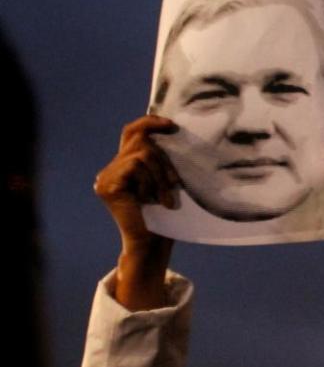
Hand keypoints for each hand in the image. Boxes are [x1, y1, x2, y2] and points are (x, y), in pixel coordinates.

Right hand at [94, 115, 178, 252]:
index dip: (149, 122)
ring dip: (161, 175)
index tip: (171, 125)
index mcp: (123, 166)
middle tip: (175, 185)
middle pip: (140, 140)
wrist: (152, 244)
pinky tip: (150, 200)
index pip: (132, 132)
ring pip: (143, 154)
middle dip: (164, 160)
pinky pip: (136, 165)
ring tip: (165, 198)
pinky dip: (150, 181)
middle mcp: (110, 169)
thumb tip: (172, 130)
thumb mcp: (165, 180)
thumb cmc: (164, 216)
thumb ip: (160, 159)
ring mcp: (105, 177)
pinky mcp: (107, 185)